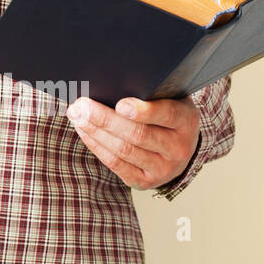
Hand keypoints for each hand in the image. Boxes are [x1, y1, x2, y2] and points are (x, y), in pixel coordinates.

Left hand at [66, 96, 199, 189]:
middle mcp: (178, 148)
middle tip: (82, 105)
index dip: (143, 111)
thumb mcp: (171, 100)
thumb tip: (113, 82)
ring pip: (123, 150)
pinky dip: (96, 146)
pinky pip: (116, 164)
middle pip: (138, 134)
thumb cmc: (168, 116)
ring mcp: (162, 168)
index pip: (167, 114)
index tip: (120, 103)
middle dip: (105, 119)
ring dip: (95, 132)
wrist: (181, 149)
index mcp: (187, 121)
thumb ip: (152, 93)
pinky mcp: (145, 181)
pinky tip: (84, 132)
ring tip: (77, 115)